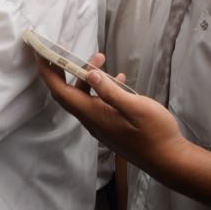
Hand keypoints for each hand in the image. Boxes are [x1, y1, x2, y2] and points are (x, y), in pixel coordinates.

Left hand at [35, 51, 189, 177]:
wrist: (169, 160)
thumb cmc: (155, 133)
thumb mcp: (136, 108)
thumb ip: (111, 91)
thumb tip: (90, 74)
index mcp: (93, 115)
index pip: (61, 92)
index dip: (48, 73)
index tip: (40, 54)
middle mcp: (92, 121)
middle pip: (67, 93)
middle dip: (62, 70)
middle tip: (64, 49)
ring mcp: (101, 125)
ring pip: (84, 97)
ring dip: (87, 77)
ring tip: (101, 58)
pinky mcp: (111, 126)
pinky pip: (98, 103)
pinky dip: (102, 88)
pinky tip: (118, 79)